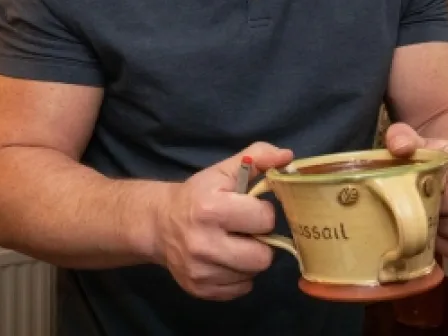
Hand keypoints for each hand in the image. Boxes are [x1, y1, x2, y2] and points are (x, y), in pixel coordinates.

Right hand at [155, 142, 292, 299]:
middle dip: (261, 241)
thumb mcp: (223, 171)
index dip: (262, 212)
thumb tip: (287, 156)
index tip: (250, 208)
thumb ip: (257, 157)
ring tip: (237, 243)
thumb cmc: (197, 194)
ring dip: (251, 259)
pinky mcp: (199, 290)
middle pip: (262, 256)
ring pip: (252, 274)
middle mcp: (204, 243)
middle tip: (248, 231)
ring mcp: (200, 271)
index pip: (264, 219)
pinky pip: (240, 290)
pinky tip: (227, 259)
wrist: (159, 223)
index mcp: (211, 209)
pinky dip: (239, 276)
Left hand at [385, 123, 447, 261]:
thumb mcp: (416, 142)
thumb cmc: (430, 157)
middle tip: (418, 212)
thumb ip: (403, 137)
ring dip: (446, 233)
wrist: (446, 169)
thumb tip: (399, 147)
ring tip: (423, 226)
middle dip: (443, 215)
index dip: (443, 193)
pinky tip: (433, 242)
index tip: (419, 191)